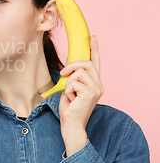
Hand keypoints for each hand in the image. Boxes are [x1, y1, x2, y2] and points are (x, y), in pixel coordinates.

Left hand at [59, 35, 103, 155]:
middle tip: (63, 73)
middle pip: (86, 63)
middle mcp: (99, 84)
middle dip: (71, 65)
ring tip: (69, 93)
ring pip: (78, 71)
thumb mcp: (70, 88)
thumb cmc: (69, 108)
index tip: (92, 37)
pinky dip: (68, 89)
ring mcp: (97, 89)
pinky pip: (74, 81)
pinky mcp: (91, 93)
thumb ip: (73, 77)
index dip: (94, 49)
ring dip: (68, 81)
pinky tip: (71, 99)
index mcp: (95, 83)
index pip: (96, 62)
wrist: (71, 124)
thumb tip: (69, 65)